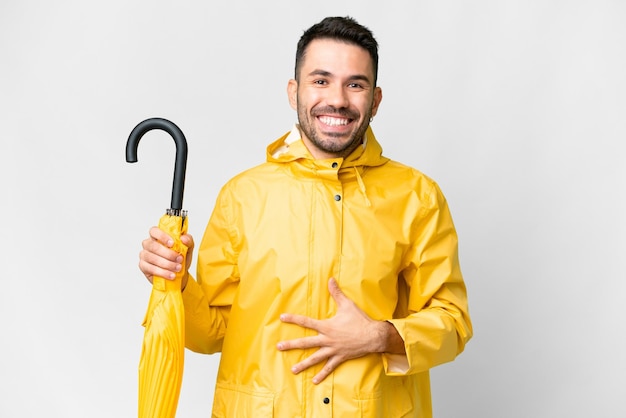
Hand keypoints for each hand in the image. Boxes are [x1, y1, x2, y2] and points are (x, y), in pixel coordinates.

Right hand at [138, 226, 193, 289]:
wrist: (179, 275)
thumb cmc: (180, 259)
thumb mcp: (187, 249)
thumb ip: (188, 241)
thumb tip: (183, 238)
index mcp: (157, 237)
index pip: (154, 231)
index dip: (162, 236)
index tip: (172, 243)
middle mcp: (148, 244)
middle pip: (153, 246)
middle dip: (168, 253)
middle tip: (179, 259)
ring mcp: (144, 255)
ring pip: (152, 258)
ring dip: (167, 264)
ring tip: (178, 268)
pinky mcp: (143, 266)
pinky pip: (151, 268)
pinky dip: (163, 272)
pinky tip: (171, 274)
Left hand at [276, 278, 401, 383]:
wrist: (373, 336)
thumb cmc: (360, 320)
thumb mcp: (347, 305)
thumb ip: (336, 293)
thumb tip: (330, 279)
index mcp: (327, 326)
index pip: (306, 322)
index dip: (293, 319)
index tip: (282, 317)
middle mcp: (327, 339)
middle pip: (306, 343)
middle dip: (291, 345)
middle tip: (279, 347)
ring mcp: (333, 350)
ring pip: (315, 358)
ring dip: (303, 364)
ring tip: (293, 370)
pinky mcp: (340, 357)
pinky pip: (329, 367)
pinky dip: (322, 374)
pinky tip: (314, 381)